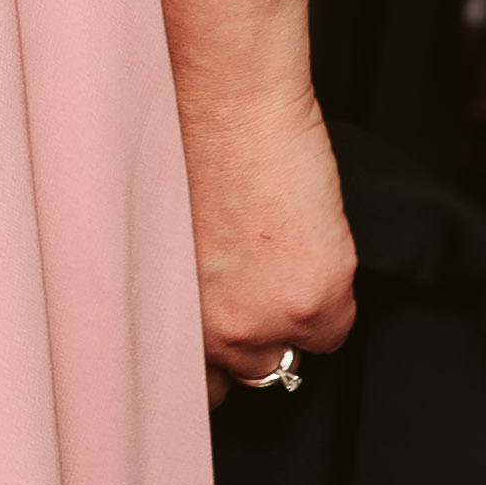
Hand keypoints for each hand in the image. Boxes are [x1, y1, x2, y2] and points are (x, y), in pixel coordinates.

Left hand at [173, 45, 358, 403]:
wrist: (228, 103)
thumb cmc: (184, 144)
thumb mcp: (162, 235)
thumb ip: (180, 284)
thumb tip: (200, 306)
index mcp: (155, 312)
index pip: (181, 381)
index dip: (202, 362)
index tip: (211, 348)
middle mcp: (201, 330)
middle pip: (233, 378)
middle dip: (243, 346)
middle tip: (251, 299)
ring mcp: (259, 324)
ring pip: (282, 363)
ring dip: (285, 327)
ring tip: (277, 268)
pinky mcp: (313, 305)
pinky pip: (330, 337)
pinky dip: (329, 303)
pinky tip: (309, 253)